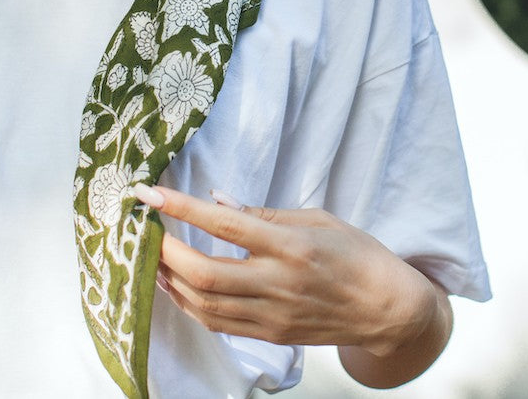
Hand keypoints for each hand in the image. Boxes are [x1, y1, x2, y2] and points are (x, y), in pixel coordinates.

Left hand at [132, 184, 438, 356]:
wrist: (384, 308)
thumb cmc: (355, 253)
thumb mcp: (316, 218)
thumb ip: (264, 213)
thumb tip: (217, 201)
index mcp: (290, 245)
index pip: (223, 224)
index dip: (182, 208)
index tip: (150, 194)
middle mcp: (276, 283)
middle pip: (203, 273)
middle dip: (163, 251)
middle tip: (142, 230)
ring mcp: (271, 315)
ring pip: (202, 304)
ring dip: (169, 280)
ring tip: (151, 256)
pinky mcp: (269, 335)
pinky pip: (217, 323)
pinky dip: (189, 303)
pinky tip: (177, 285)